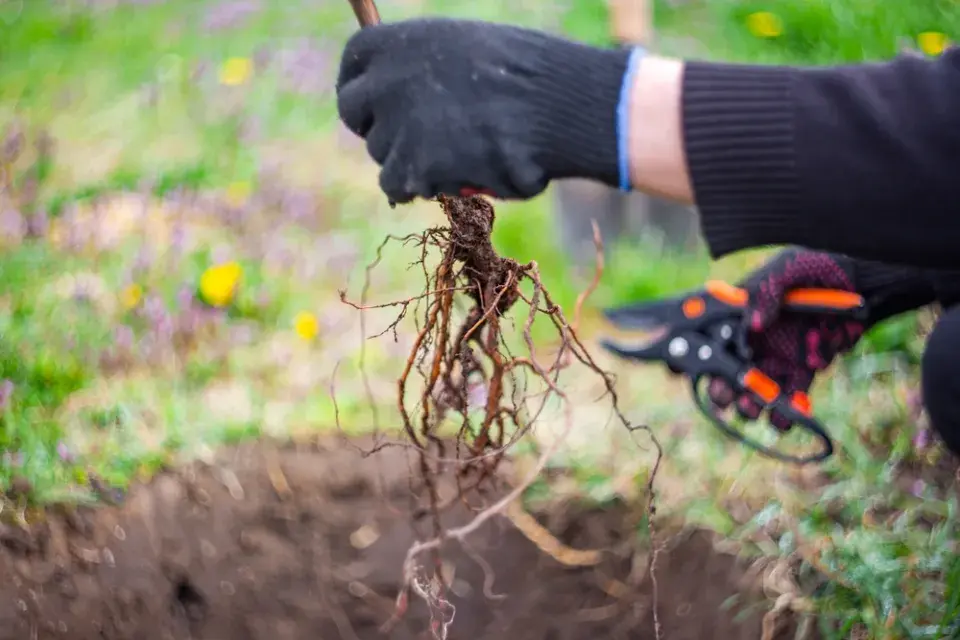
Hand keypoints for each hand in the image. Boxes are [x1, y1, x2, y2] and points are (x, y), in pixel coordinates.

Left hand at [336, 18, 630, 203]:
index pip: (353, 63)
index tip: (374, 105)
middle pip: (354, 112)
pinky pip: (397, 185)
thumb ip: (427, 69)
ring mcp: (397, 125)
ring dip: (409, 161)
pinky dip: (420, 187)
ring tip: (458, 156)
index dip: (360, 87)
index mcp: (401, 41)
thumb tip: (406, 94)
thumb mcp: (468, 50)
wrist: (557, 106)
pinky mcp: (414, 166)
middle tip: (409, 141)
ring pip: (381, 154)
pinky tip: (452, 177)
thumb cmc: (530, 76)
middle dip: (377, 128)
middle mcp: (387, 79)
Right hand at [708, 249, 868, 429]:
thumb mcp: (789, 268)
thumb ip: (766, 291)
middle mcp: (754, 339)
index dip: (699, 355)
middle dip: (722, 389)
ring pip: (754, 390)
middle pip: (726, 372)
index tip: (698, 368)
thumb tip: (752, 324)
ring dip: (750, 405)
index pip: (710, 338)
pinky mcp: (803, 370)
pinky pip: (790, 398)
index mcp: (740, 313)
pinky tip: (787, 415)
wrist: (865, 279)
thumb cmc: (820, 265)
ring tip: (755, 408)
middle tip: (729, 396)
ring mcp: (777, 356)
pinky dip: (786, 412)